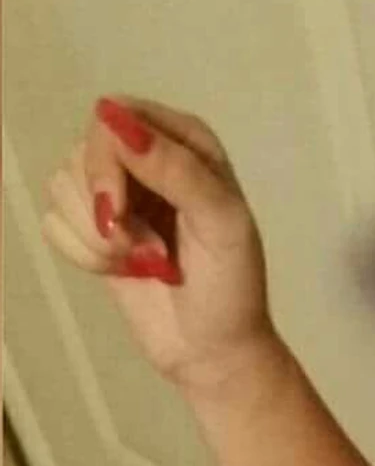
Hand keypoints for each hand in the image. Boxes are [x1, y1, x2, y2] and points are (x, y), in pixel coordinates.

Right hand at [40, 95, 281, 390]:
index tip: (121, 205)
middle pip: (81, 150)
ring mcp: (118, 195)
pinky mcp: (94, 232)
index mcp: (185, 141)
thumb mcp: (221, 222)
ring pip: (61, 186)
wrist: (213, 350)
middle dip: (102, 205)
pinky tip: (121, 271)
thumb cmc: (230, 286)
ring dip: (97, 236)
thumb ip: (176, 170)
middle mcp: (146, 159)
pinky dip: (84, 254)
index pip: (115, 115)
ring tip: (141, 261)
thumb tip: (115, 122)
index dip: (105, 157)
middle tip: (139, 246)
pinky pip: (54, 223)